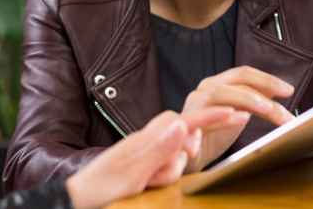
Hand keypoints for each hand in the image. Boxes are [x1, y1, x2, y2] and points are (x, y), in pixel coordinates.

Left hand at [65, 107, 237, 208]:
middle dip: (183, 153)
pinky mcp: (141, 166)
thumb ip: (158, 150)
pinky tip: (153, 180)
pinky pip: (165, 164)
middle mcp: (145, 142)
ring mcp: (143, 154)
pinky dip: (165, 172)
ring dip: (170, 171)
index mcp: (144, 139)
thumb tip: (183, 123)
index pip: (184, 119)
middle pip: (182, 135)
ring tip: (150, 183)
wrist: (76, 201)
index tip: (236, 112)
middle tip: (166, 172)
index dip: (210, 118)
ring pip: (175, 155)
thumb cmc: (99, 190)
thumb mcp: (132, 174)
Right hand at [181, 65, 295, 171]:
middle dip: (263, 88)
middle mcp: (206, 88)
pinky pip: (206, 117)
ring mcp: (195, 104)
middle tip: (285, 101)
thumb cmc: (212, 135)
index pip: (245, 73)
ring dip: (248, 100)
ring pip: (222, 94)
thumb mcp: (238, 115)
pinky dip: (223, 117)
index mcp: (219, 84)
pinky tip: (241, 119)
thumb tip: (280, 93)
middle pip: (237, 79)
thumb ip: (254, 102)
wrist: (186, 158)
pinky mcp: (186, 122)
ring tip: (268, 109)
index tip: (289, 90)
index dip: (268, 79)